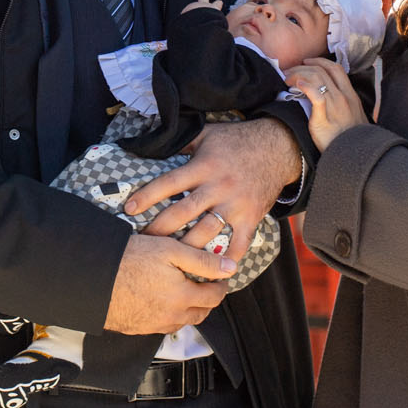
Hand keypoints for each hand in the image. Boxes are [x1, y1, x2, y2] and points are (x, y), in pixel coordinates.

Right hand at [103, 234, 235, 333]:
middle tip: (206, 287)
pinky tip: (161, 302)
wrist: (92, 277)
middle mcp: (170, 316)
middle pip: (200, 314)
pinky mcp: (137, 328)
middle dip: (207, 301)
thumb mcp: (170, 250)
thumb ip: (203, 260)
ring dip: (188, 310)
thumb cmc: (128, 260)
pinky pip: (161, 326)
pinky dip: (168, 315)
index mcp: (182, 298)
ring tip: (184, 293)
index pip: (214, 297)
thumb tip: (230, 267)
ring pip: (181, 322)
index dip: (221, 286)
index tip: (220, 278)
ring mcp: (153, 325)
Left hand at [121, 118, 298, 262]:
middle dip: (160, 229)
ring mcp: (235, 204)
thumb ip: (182, 142)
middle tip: (142, 242)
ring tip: (169, 260)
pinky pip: (239, 243)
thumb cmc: (236, 140)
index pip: (169, 183)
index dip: (147, 196)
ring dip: (187, 248)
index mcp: (203, 166)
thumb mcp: (206, 133)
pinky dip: (228, 260)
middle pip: (182, 213)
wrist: (278, 147)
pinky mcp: (251, 217)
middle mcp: (217, 186)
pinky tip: (213, 274)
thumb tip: (153, 145)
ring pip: (206, 232)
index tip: (129, 209)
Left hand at [287, 57, 364, 153]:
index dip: (320, 61)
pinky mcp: (323, 118)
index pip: (336, 69)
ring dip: (299, 74)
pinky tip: (296, 85)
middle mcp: (344, 97)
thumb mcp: (353, 116)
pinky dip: (305, 86)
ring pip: (317, 79)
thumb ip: (344, 104)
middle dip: (304, 66)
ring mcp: (335, 107)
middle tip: (289, 70)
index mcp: (350, 95)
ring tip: (287, 79)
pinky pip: (316, 96)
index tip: (306, 62)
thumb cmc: (350, 138)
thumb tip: (327, 95)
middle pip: (323, 70)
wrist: (353, 156)